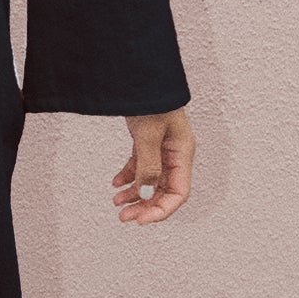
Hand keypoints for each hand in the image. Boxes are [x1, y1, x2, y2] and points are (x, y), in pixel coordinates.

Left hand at [113, 107, 194, 223]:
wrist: (140, 77)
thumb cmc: (152, 99)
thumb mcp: (149, 132)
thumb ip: (148, 162)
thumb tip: (145, 187)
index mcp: (182, 153)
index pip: (178, 192)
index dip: (162, 210)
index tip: (141, 220)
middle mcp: (175, 155)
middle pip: (164, 191)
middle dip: (145, 206)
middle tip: (124, 217)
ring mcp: (162, 150)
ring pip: (151, 182)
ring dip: (135, 195)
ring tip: (116, 203)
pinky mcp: (148, 144)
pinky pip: (141, 168)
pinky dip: (129, 178)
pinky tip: (116, 183)